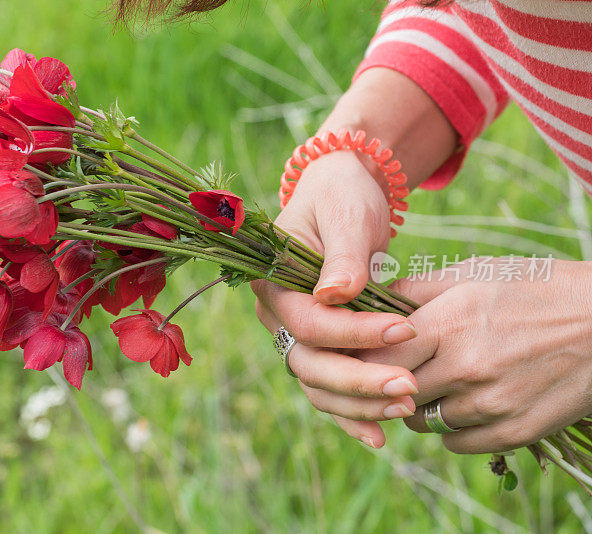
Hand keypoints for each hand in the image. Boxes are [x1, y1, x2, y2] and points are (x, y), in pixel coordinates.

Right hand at [252, 149, 419, 448]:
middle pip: (309, 364)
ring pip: (318, 384)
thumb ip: (343, 255)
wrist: (343, 193)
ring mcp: (296, 334)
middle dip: (359, 381)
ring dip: (359, 404)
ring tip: (407, 409)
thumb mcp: (346, 214)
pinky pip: (329, 387)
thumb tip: (336, 294)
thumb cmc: (343, 196)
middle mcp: (278, 316)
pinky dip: (352, 412)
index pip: (310, 324)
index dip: (355, 333)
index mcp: (274, 283)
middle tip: (409, 388)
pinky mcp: (319, 346)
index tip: (406, 328)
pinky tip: (381, 436)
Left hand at [359, 258, 591, 452]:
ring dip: (418, 406)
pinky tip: (461, 404)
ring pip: (422, 421)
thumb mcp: (474, 273)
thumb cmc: (535, 289)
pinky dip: (450, 428)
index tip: (360, 354)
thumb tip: (371, 299)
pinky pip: (455, 443)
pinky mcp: (514, 432)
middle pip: (394, 391)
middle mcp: (467, 367)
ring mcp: (492, 405)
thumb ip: (416, 290)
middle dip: (385, 383)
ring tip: (432, 383)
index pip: (378, 354)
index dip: (363, 356)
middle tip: (391, 371)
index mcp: (451, 323)